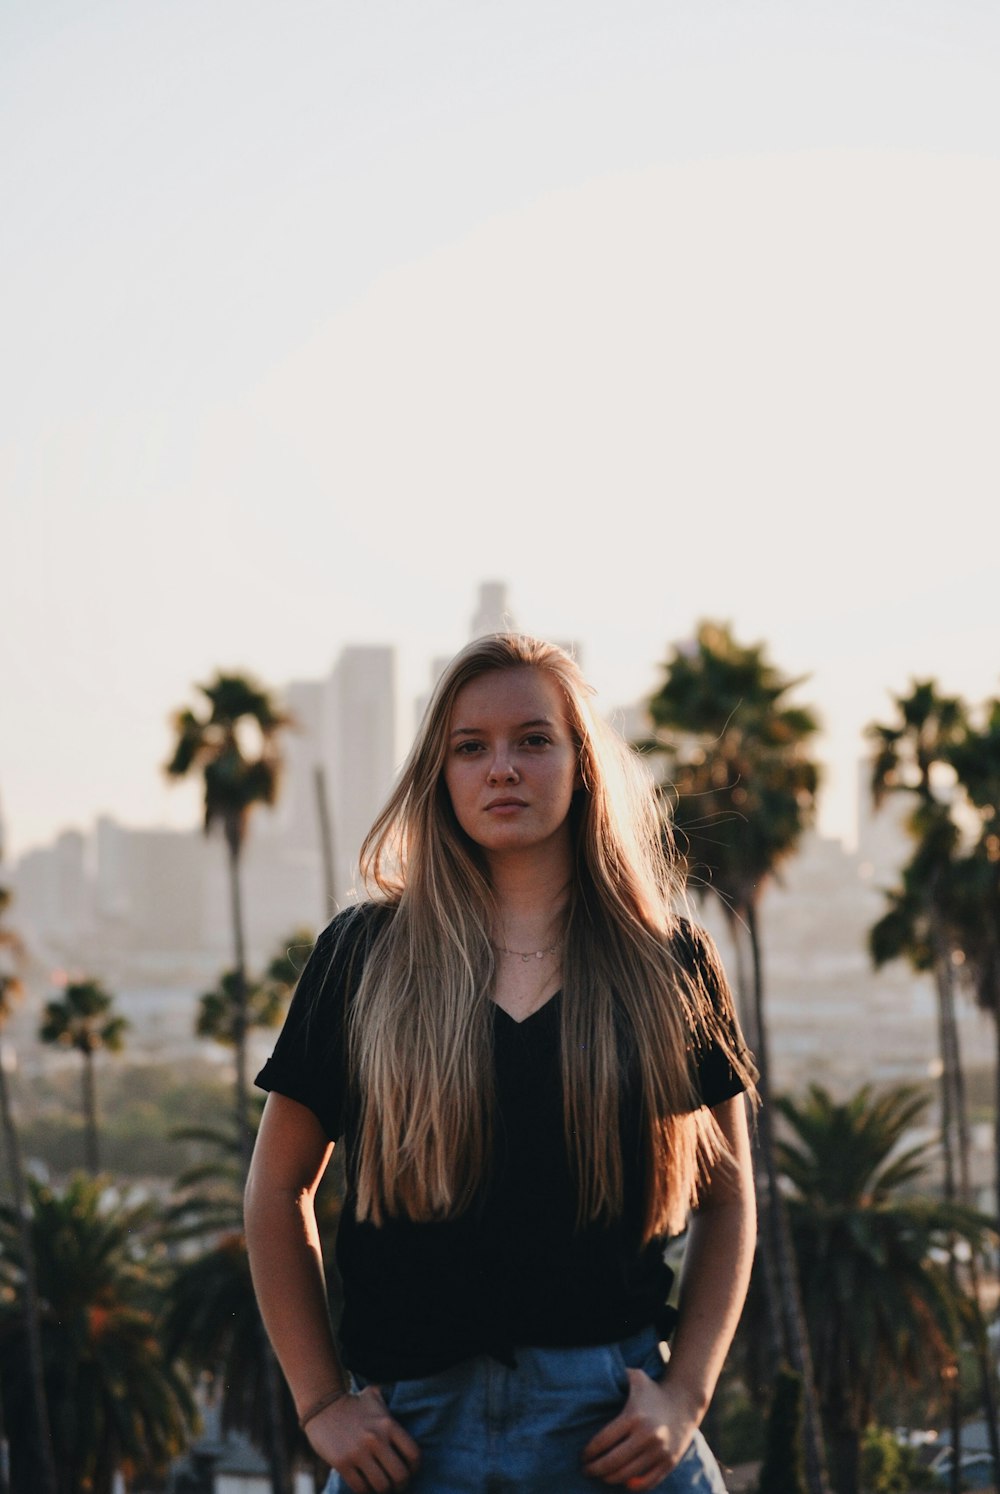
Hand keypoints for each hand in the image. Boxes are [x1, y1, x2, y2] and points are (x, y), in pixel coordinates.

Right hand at [305, 1385, 420, 1493]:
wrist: (322, 1405)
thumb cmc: (353, 1403)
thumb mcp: (375, 1398)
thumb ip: (390, 1408)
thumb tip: (407, 1406)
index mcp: (388, 1424)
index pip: (414, 1454)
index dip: (414, 1468)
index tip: (409, 1471)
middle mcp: (376, 1439)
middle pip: (400, 1475)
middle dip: (400, 1484)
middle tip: (396, 1485)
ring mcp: (358, 1452)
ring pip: (382, 1486)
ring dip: (384, 1490)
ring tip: (381, 1488)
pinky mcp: (342, 1463)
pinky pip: (360, 1488)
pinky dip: (366, 1492)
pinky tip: (366, 1487)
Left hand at [581, 1370, 699, 1489]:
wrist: (685, 1401)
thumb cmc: (653, 1390)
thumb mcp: (635, 1377)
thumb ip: (615, 1375)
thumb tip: (592, 1374)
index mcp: (633, 1416)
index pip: (603, 1440)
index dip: (589, 1452)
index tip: (582, 1456)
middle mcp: (646, 1435)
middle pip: (612, 1462)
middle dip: (594, 1469)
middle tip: (586, 1470)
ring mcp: (659, 1451)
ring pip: (627, 1475)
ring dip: (609, 1479)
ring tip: (600, 1476)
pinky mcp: (669, 1462)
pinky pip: (647, 1482)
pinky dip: (633, 1486)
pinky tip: (623, 1482)